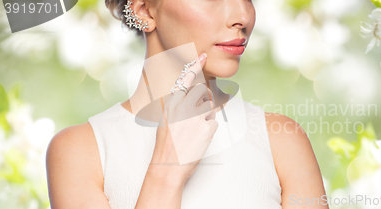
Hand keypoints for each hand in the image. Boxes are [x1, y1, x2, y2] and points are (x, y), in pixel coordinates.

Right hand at [149, 53, 217, 183]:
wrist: (168, 166)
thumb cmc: (167, 145)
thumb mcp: (166, 120)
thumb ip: (177, 105)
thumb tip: (192, 94)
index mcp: (171, 103)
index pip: (185, 79)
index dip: (196, 66)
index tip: (203, 56)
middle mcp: (183, 106)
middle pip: (202, 91)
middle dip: (204, 100)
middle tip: (197, 115)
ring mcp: (195, 116)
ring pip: (210, 106)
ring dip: (206, 116)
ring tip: (194, 131)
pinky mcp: (206, 127)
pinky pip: (214, 121)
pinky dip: (209, 129)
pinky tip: (198, 138)